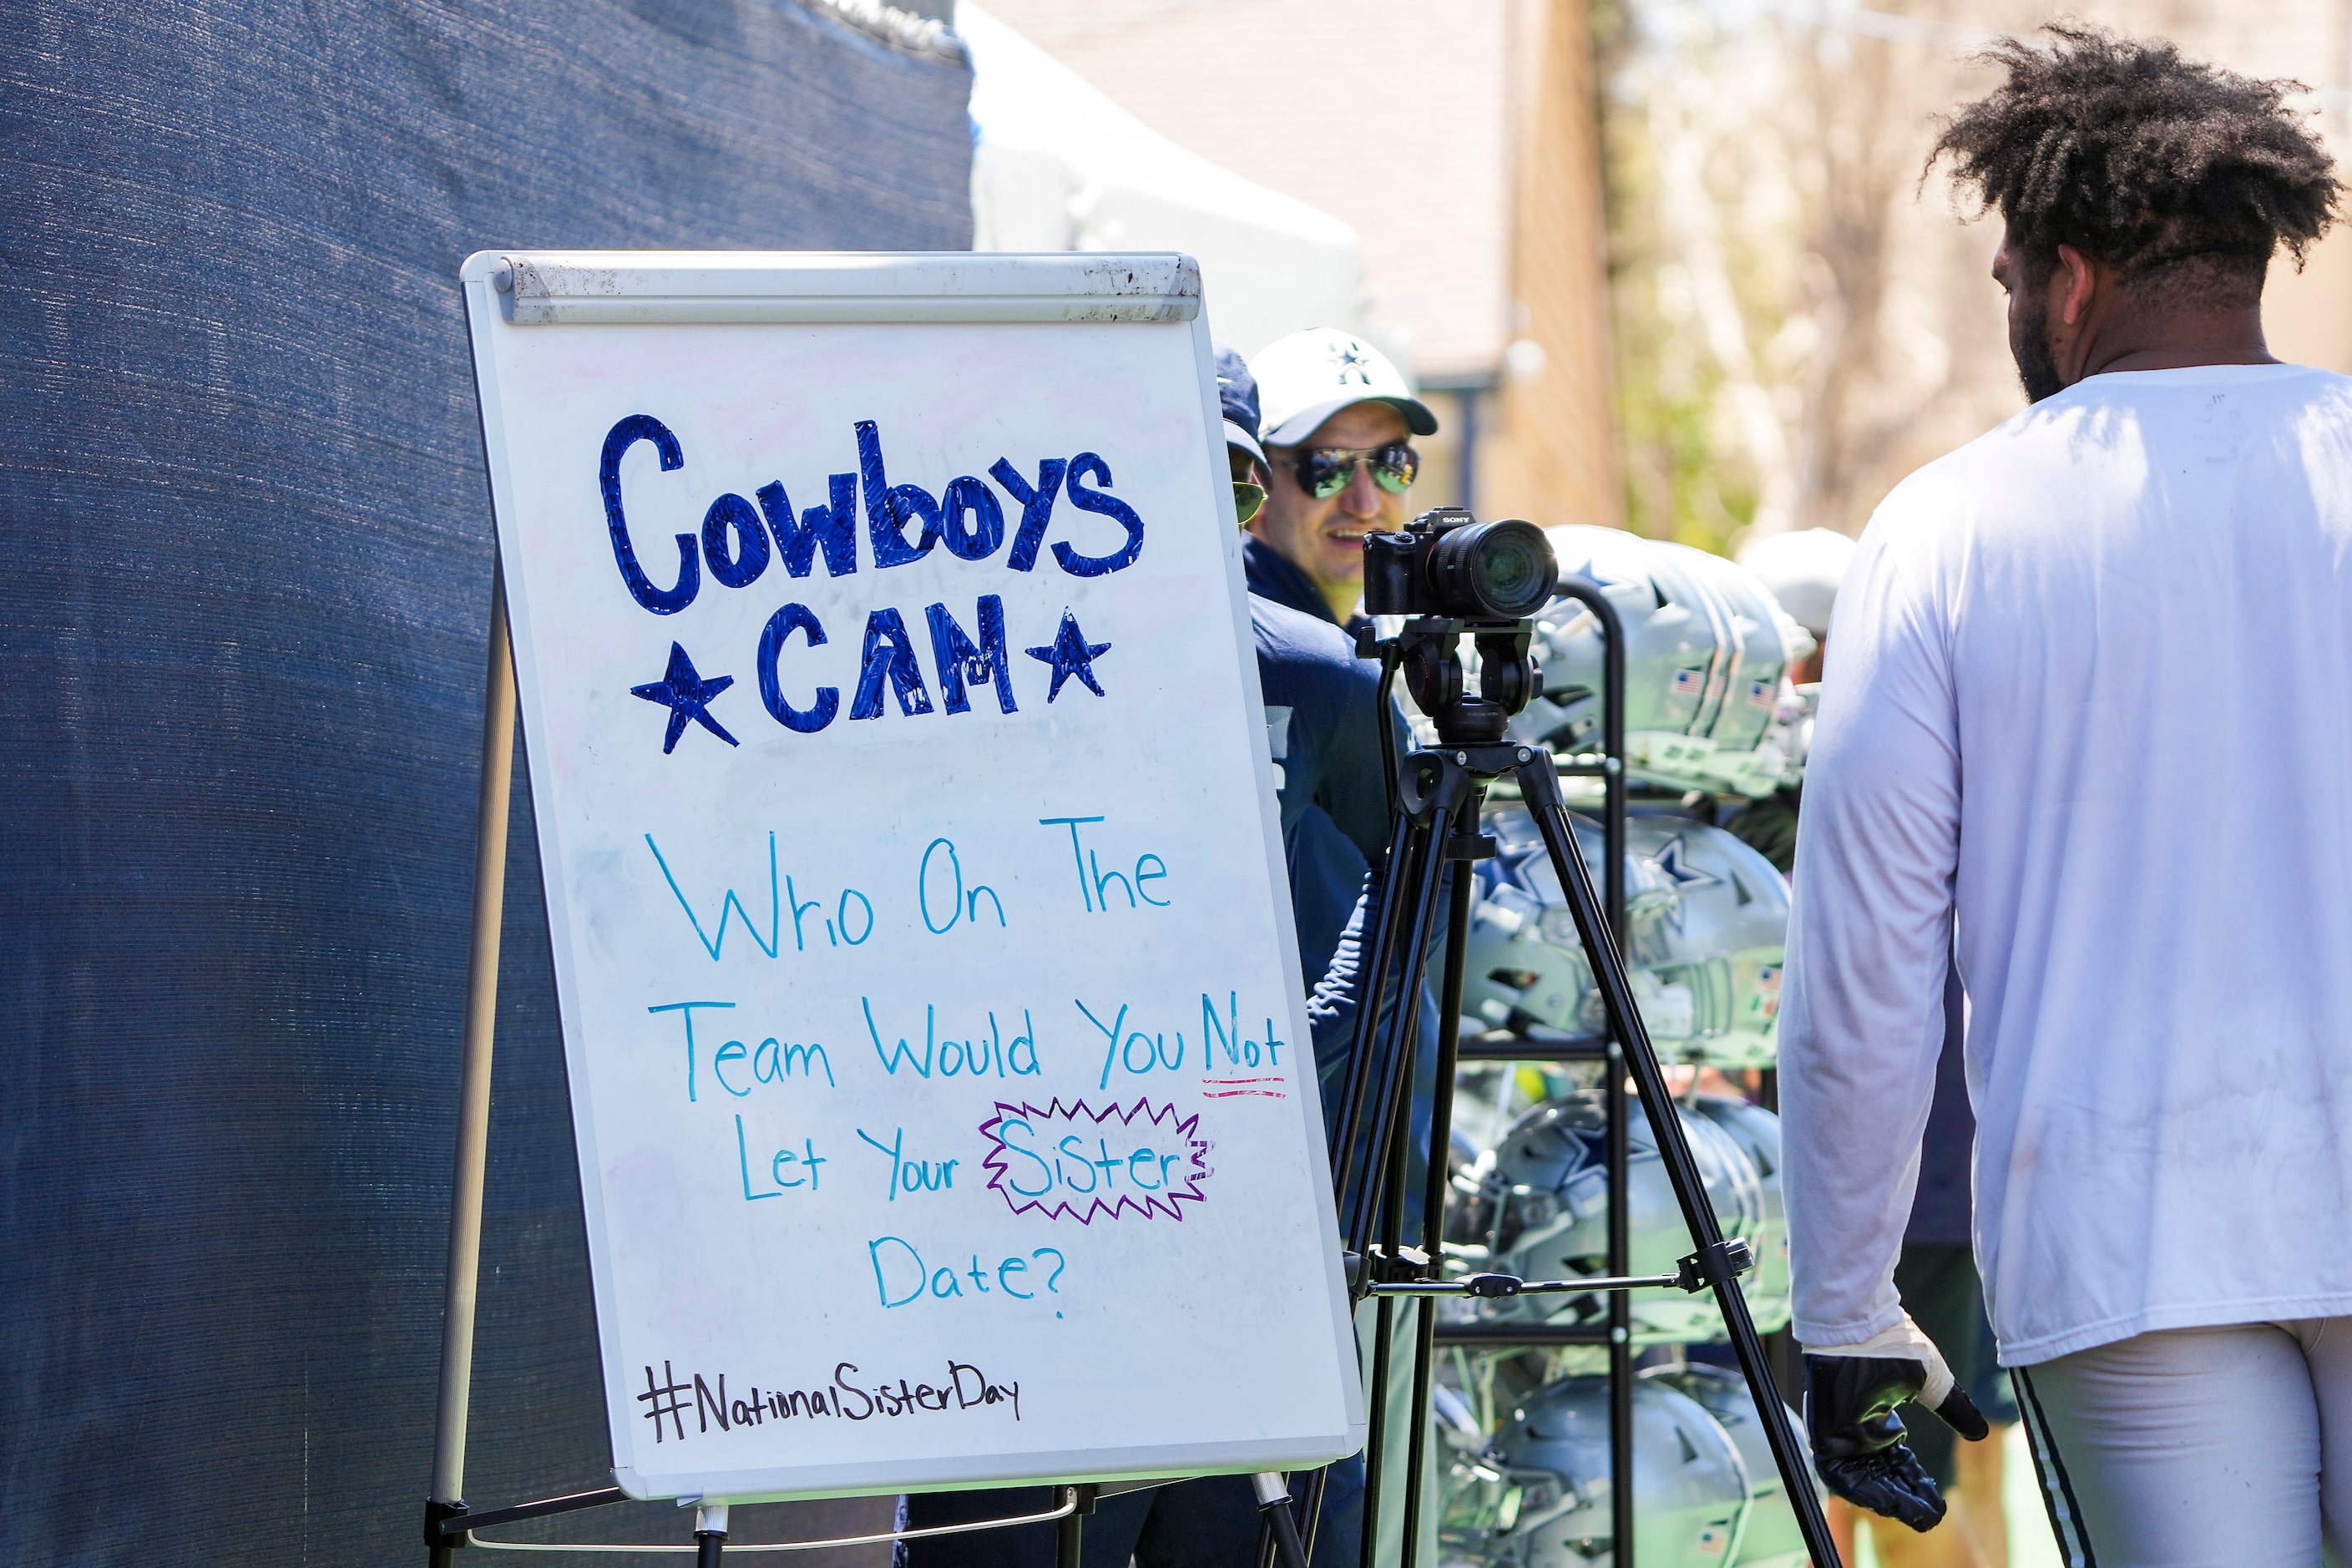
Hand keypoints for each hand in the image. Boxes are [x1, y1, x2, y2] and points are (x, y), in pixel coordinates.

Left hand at [1802, 1315, 1990, 1531]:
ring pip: (1860, 1479)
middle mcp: (1856, 1427)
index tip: (1937, 1500)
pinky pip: (1837, 1473)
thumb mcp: (1931, 1382)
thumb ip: (1953, 1408)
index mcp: (1877, 1415)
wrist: (1862, 1322)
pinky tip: (1887, 1504)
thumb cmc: (1893, 1342)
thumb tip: (1981, 1431)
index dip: (1916, 1481)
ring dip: (1888, 1500)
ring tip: (1918, 1515)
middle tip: (1931, 1515)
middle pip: (1880, 1474)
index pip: (1895, 1459)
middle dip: (1906, 1496)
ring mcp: (1837, 1430)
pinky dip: (1861, 1491)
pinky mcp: (1822, 1432)